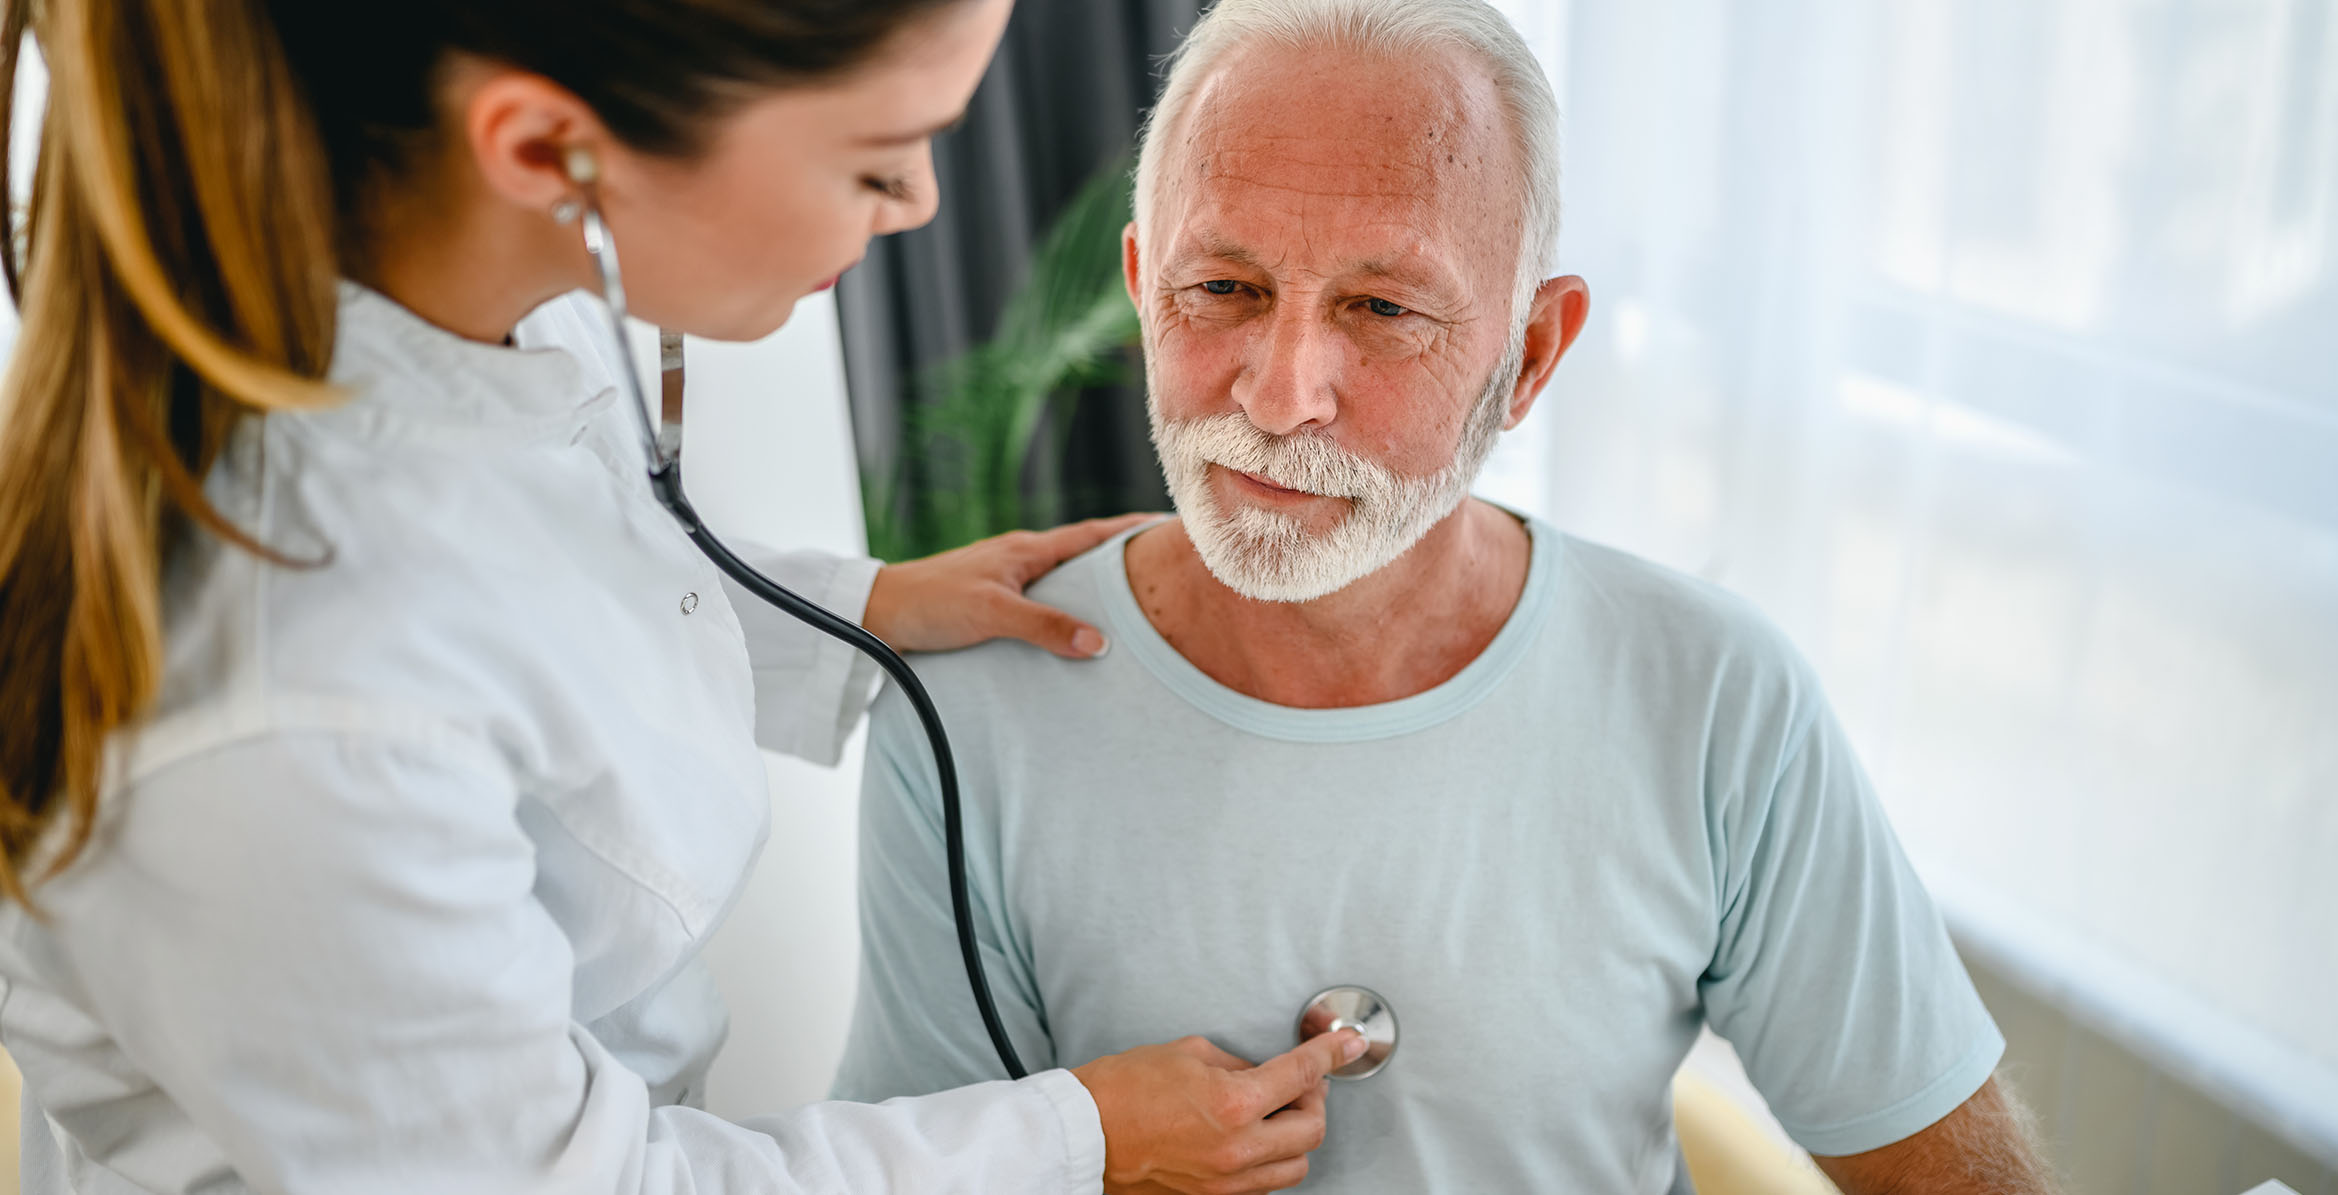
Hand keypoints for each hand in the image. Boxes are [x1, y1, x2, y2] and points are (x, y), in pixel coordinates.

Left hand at [861, 514, 1157, 657]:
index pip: (1093, 534)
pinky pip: (1044, 599)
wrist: (877, 614)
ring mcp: (1006, 580)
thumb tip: (1099, 643)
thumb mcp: (992, 614)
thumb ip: (1045, 627)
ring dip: (1096, 585)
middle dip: (1124, 557)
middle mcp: (1020, 559)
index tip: (1173, 525)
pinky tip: (1074, 628)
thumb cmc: (930, 604)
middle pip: (1085, 554)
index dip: (1133, 529)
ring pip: (1064, 578)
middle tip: (1166, 565)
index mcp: (1026, 550)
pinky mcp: (991, 602)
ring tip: (1133, 601)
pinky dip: (1068, 607)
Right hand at [1072, 1030, 1365, 1194]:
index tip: (1347, 1045)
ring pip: (1295, 1167)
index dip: (1331, 1055)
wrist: (1083, 1133)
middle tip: (1298, 1084)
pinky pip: (1263, 1185)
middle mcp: (1237, 1149)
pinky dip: (1269, 1162)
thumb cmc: (1123, 1088)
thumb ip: (1237, 1063)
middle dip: (1314, 1101)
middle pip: (1312, 1130)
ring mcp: (1225, 1181)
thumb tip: (1263, 1071)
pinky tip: (1251, 1140)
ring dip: (1295, 1137)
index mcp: (1233, 1104)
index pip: (1302, 1075)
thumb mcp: (1188, 1053)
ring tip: (1274, 1115)